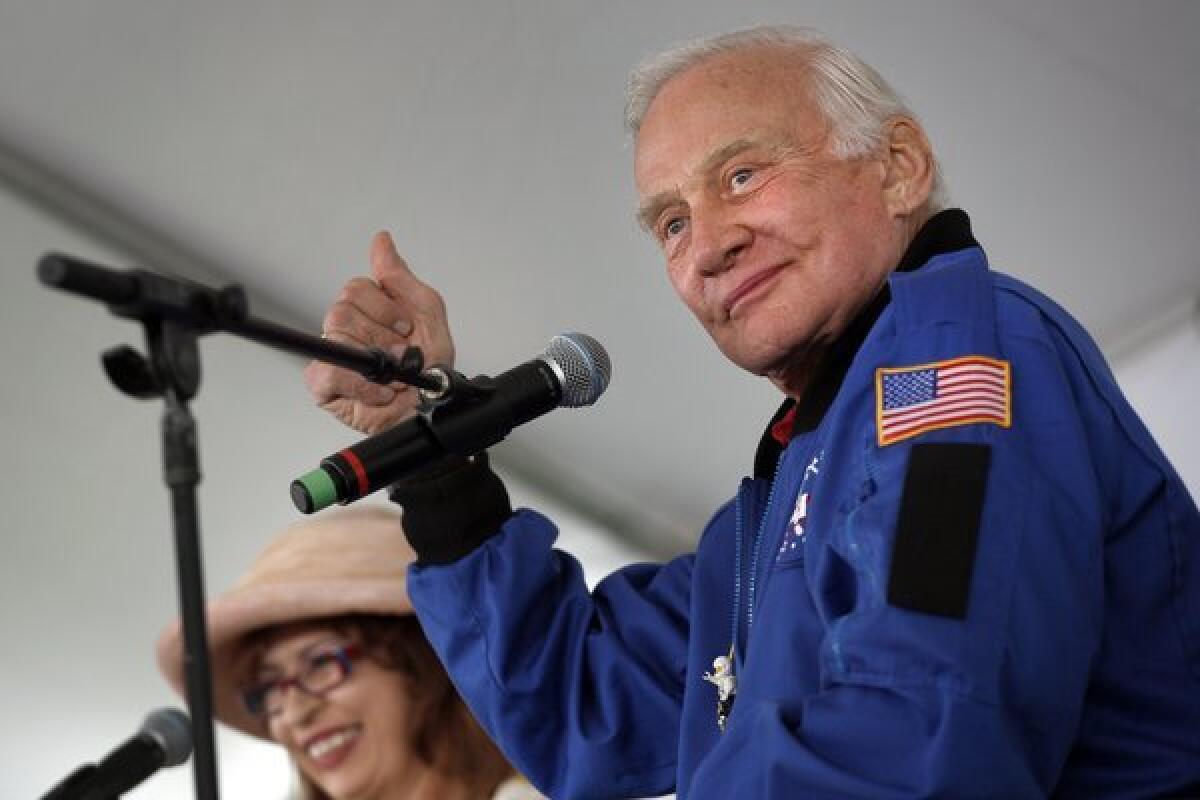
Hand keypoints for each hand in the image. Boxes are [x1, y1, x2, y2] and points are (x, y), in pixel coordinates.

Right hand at [304, 231, 454, 434]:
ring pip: (336, 338)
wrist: (432, 411)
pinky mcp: (325, 387)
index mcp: (369, 312)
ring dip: (377, 361)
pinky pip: (330, 372)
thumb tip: (381, 241)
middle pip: (342, 310)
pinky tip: (380, 391)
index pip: (356, 288)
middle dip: (382, 336)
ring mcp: (333, 358)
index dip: (385, 308)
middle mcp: (348, 332)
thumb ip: (402, 278)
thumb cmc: (431, 370)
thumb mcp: (428, 316)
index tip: (407, 327)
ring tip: (396, 375)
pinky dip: (362, 384)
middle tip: (402, 355)